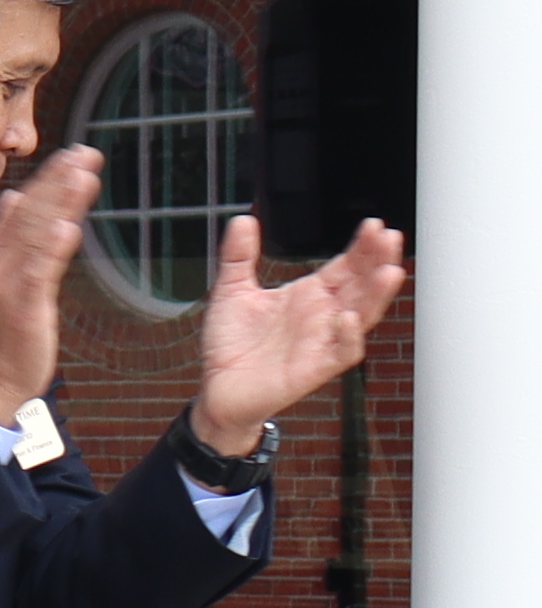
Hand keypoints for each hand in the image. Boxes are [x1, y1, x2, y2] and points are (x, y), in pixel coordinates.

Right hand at [0, 141, 103, 430]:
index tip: (71, 154)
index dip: (47, 179)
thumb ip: (14, 239)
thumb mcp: (7, 277)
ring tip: (80, 176)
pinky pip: (38, 272)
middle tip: (82, 153)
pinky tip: (68, 228)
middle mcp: (0, 264)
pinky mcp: (23, 306)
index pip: (23, 208)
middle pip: (30, 214)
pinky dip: (51, 248)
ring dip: (58, 204)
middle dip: (57, 181)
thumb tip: (19, 200)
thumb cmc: (4, 334)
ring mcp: (9, 283)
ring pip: (35, 235)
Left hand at [193, 208, 408, 457]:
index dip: (362, 246)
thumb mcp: (231, 291)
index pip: (346, 266)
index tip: (374, 225)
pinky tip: (349, 318)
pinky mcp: (314, 368)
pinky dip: (347, 336)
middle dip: (377, 262)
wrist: (218, 388)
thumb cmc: (232, 343)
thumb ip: (239, 256)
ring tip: (388, 272)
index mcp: (310, 295)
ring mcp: (322, 341)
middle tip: (389, 237)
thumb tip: (243, 219)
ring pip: (362, 315)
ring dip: (376, 295)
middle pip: (361, 285)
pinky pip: (341, 352)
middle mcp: (323, 316)